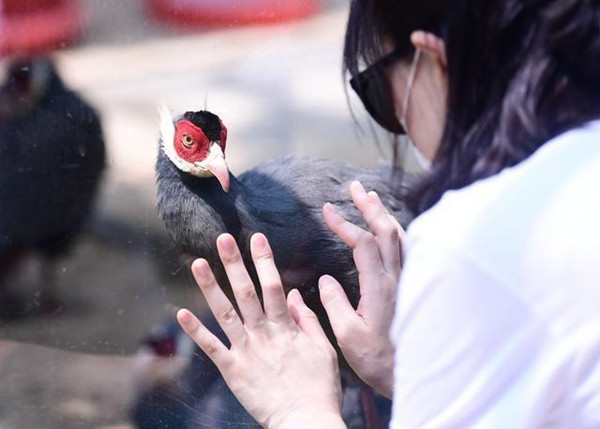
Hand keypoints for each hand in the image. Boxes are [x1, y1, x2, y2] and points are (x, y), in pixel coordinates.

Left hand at [177, 233, 344, 428]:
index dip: (264, 260)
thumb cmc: (318, 387)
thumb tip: (294, 295)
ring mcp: (245, 351)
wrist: (305, 422)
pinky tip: (181, 313)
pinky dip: (196, 331)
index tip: (256, 238)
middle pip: (245, 292)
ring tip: (197, 264)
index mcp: (285, 328)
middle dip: (234, 263)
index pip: (273, 286)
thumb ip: (307, 320)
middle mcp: (263, 334)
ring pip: (225, 313)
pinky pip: (211, 348)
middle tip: (223, 239)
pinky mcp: (232, 371)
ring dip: (210, 288)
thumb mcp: (323, 349)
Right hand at [320, 181, 403, 397]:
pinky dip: (397, 231)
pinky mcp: (412, 287)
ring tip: (371, 198)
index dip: (344, 224)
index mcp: (379, 287)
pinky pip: (408, 249)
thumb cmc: (380, 360)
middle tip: (355, 187)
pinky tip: (390, 229)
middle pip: (387, 230)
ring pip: (401, 237)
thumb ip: (335, 304)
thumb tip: (327, 279)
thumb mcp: (348, 336)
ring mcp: (408, 281)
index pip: (362, 244)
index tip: (326, 210)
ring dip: (384, 214)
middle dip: (369, 206)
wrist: (414, 374)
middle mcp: (397, 278)